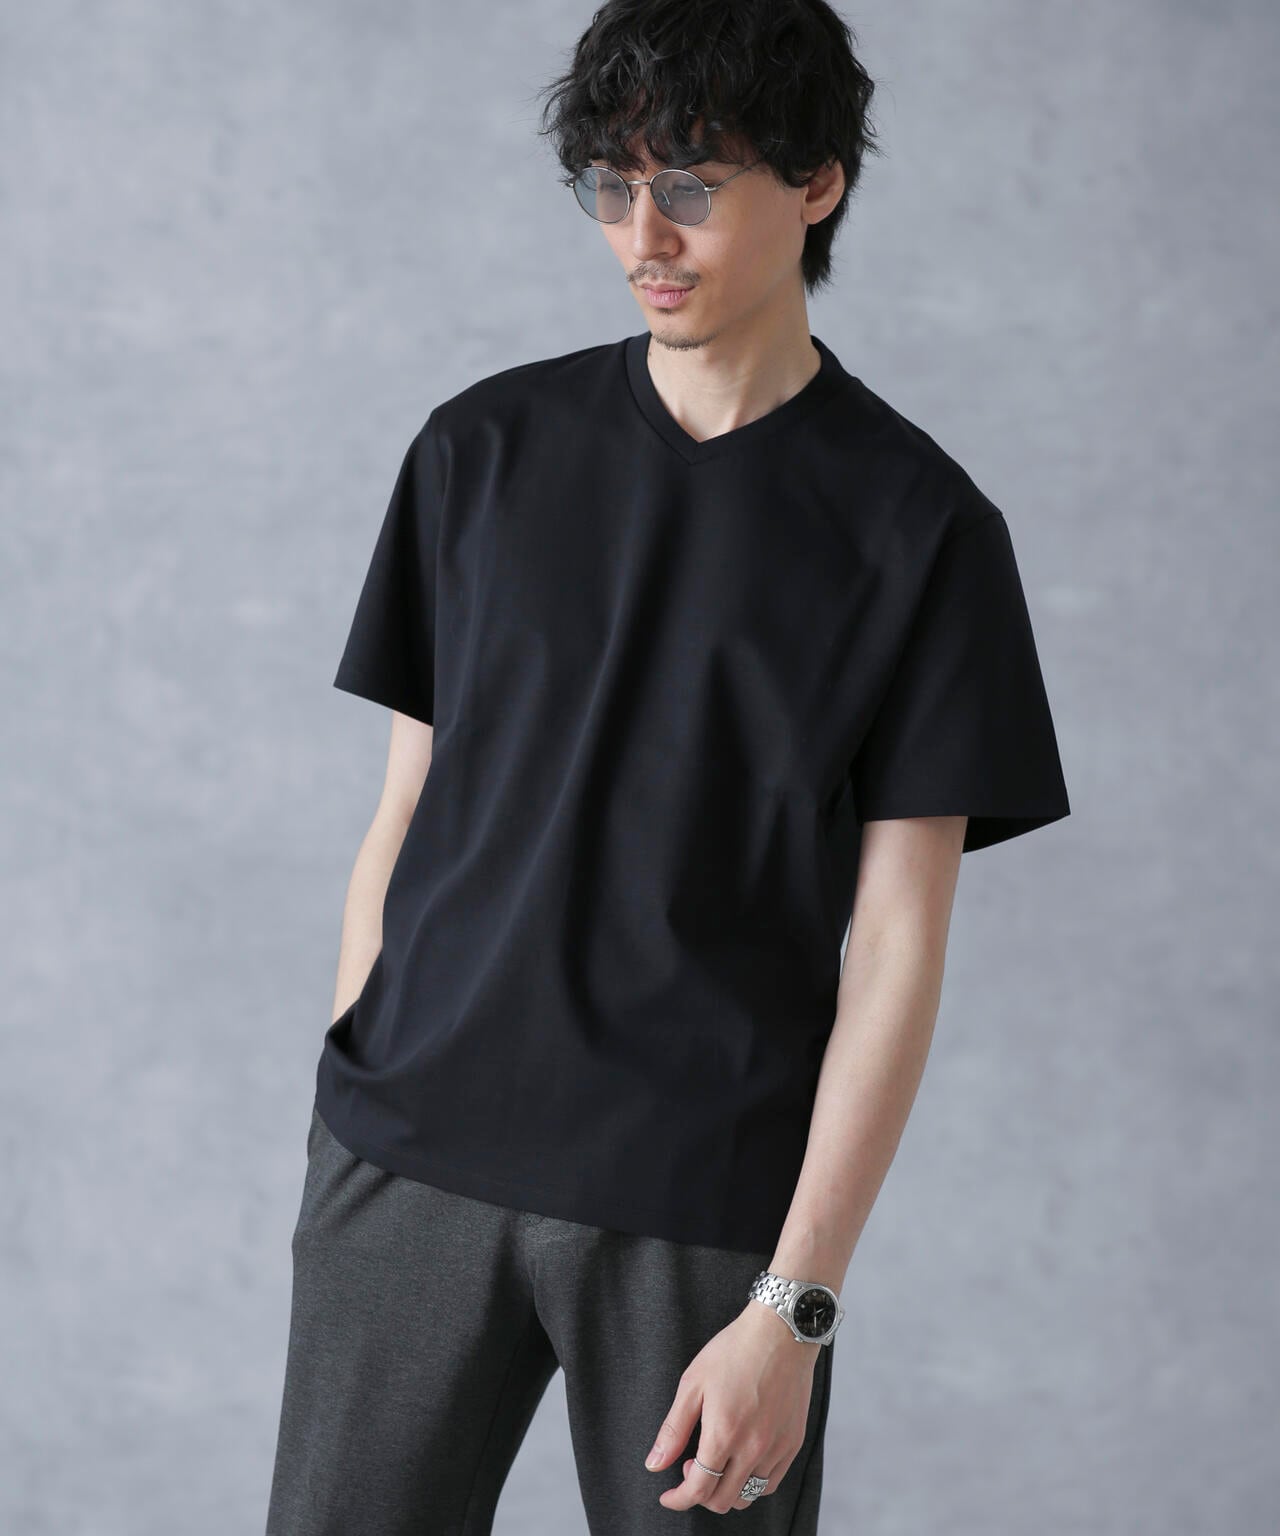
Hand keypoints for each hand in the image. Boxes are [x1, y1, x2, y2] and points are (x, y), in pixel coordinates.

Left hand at [643, 1302, 820, 1513]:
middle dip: (699, 1494)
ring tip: (717, 1461)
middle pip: (723, 1499)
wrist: (780, 1332)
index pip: (698, 1489)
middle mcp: (753, 1448)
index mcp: (724, 1434)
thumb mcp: (693, 1384)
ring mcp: (777, 1448)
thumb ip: (674, 1430)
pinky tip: (741, 1460)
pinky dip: (752, 1482)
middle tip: (691, 1467)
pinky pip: (771, 1482)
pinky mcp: (794, 1443)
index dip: (678, 1499)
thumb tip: (655, 1464)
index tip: (668, 1495)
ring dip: (726, 1490)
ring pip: (748, 1495)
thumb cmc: (734, 1351)